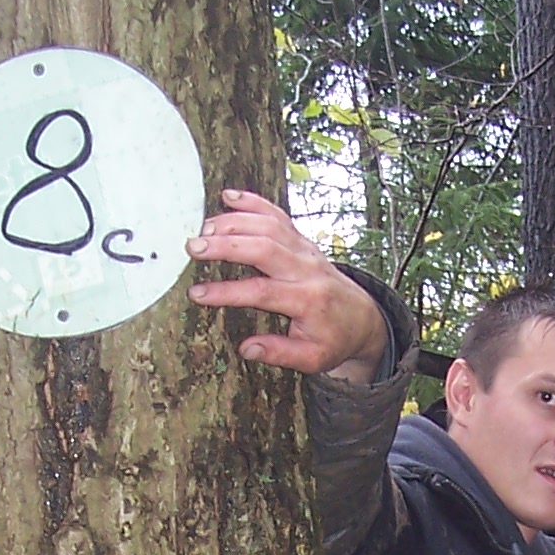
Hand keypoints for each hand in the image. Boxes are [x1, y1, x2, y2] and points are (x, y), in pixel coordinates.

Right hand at [186, 189, 389, 383]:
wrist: (361, 318)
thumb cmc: (334, 339)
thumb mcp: (313, 358)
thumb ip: (280, 353)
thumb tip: (247, 348)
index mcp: (307, 300)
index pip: (261, 292)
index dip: (226, 292)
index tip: (197, 294)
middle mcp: (306, 269)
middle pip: (264, 248)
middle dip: (226, 245)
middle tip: (193, 247)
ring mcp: (305, 250)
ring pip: (269, 226)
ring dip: (234, 222)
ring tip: (203, 229)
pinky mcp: (302, 240)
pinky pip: (278, 215)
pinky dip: (254, 202)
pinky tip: (228, 196)